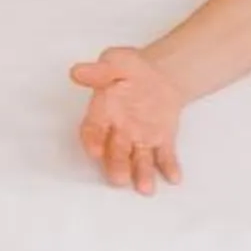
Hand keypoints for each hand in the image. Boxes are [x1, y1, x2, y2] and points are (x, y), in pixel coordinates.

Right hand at [69, 46, 185, 194]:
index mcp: (103, 112)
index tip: (95, 151)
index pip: (92, 130)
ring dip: (141, 174)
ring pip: (138, 159)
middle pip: (115, 152)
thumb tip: (76, 72)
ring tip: (145, 188)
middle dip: (116, 166)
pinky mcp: (160, 141)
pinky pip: (164, 156)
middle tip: (118, 179)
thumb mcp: (116, 61)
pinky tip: (174, 178)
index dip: (92, 142)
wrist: (159, 75)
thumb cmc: (131, 69)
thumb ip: (99, 70)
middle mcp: (118, 131)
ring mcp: (139, 138)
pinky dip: (168, 167)